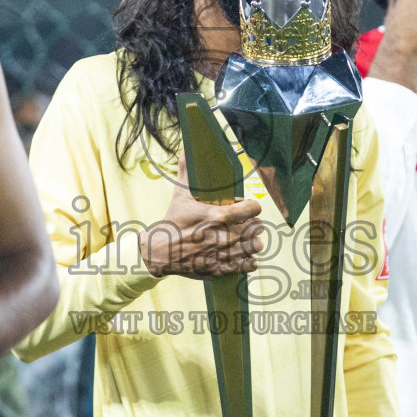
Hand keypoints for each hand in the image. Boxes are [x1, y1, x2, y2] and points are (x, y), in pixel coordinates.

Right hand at [139, 157, 263, 278]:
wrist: (159, 251)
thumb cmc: (172, 221)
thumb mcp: (180, 194)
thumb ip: (186, 170)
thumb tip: (185, 148)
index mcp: (218, 215)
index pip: (253, 209)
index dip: (252, 207)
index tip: (246, 207)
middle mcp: (224, 235)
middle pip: (257, 228)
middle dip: (252, 224)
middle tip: (244, 222)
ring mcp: (224, 254)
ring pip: (255, 246)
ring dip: (252, 242)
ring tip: (245, 238)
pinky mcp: (221, 268)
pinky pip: (247, 265)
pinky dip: (248, 260)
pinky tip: (243, 255)